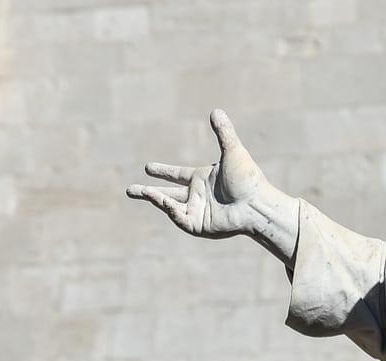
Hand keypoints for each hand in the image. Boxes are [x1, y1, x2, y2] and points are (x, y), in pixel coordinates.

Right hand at [127, 110, 296, 249]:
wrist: (256, 205)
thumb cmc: (248, 179)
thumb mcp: (233, 151)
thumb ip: (223, 132)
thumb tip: (216, 110)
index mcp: (202, 178)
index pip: (177, 175)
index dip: (163, 171)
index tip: (147, 168)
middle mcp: (197, 195)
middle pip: (166, 193)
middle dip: (147, 192)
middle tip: (129, 190)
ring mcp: (196, 211)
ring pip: (168, 205)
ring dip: (152, 198)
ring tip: (135, 191)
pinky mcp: (198, 225)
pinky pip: (177, 216)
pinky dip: (167, 207)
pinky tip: (158, 198)